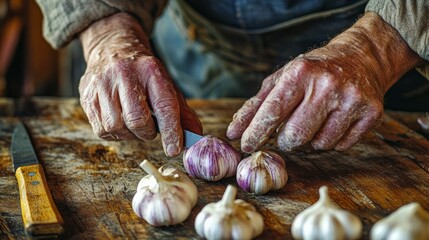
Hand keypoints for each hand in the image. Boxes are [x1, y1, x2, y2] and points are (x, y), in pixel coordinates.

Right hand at [79, 13, 201, 156]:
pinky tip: (120, 121)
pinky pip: (102, 130)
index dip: (171, 131)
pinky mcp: (87, 97)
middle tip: (151, 131)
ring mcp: (101, 85)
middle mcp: (123, 74)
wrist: (112, 48)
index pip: (164, 105)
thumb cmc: (144, 74)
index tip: (174, 150)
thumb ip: (182, 112)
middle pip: (137, 119)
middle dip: (147, 133)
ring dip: (130, 135)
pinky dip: (115, 133)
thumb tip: (195, 135)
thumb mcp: (166, 85)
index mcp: (150, 70)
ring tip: (135, 124)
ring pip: (116, 127)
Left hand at [227, 12, 422, 152]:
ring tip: (316, 119)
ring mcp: (352, 99)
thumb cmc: (313, 71)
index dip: (256, 133)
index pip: (272, 112)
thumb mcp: (282, 80)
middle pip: (295, 136)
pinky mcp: (371, 113)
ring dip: (311, 140)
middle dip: (286, 141)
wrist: (362, 58)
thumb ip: (255, 106)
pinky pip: (341, 146)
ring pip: (319, 145)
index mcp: (301, 72)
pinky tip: (334, 121)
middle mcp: (327, 85)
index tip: (246, 145)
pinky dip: (331, 140)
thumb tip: (233, 133)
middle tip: (288, 133)